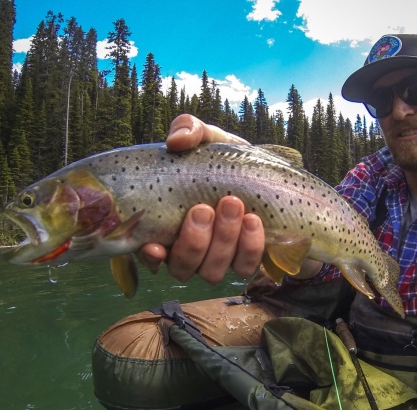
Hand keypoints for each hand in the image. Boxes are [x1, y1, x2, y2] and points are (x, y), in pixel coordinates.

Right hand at [139, 115, 263, 283]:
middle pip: (182, 266)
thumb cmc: (226, 160)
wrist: (267, 174)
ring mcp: (216, 260)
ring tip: (233, 205)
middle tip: (205, 208)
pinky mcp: (245, 261)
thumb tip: (176, 141)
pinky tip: (253, 222)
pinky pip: (244, 267)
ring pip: (211, 271)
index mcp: (167, 226)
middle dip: (194, 241)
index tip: (155, 245)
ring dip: (222, 241)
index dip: (150, 257)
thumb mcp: (208, 138)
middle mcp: (188, 251)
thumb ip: (189, 130)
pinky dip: (249, 247)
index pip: (149, 254)